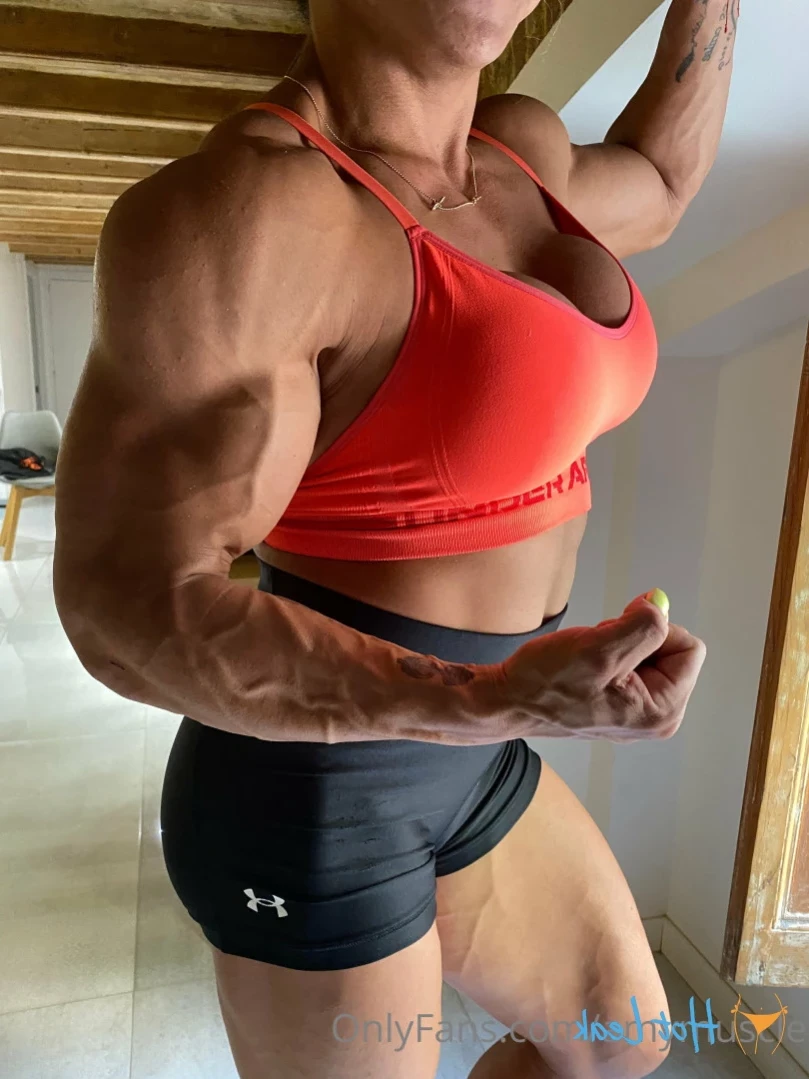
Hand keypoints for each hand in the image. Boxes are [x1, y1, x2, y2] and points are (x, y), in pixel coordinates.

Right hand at [498, 593, 705, 742]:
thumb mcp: (598, 647)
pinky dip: (610, 653)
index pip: (689, 647)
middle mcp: (658, 717)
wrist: (508, 702)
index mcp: (662, 711)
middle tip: (597, 650)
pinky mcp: (622, 703)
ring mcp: (639, 712)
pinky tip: (586, 665)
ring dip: (619, 643)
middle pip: (671, 650)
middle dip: (634, 638)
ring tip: (587, 659)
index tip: (616, 636)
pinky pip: (632, 662)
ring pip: (648, 652)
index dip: (654, 630)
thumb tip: (662, 605)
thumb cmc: (544, 683)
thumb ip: (643, 625)